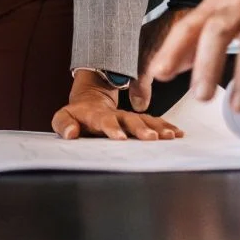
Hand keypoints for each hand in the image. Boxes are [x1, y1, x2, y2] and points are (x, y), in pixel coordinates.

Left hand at [52, 71, 182, 139]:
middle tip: (152, 138)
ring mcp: (128, 117)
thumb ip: (64, 124)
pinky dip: (165, 127)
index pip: (105, 121)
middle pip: (130, 120)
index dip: (112, 128)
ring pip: (145, 120)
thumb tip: (71, 134)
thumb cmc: (76, 115)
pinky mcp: (138, 120)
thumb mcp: (63, 118)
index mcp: (96, 115)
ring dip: (158, 128)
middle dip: (141, 129)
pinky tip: (177, 133)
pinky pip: (154, 122)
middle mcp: (116, 115)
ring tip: (170, 136)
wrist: (91, 100)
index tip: (120, 138)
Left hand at [141, 0, 239, 119]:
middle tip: (201, 96)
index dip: (173, 49)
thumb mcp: (223, 5)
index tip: (159, 74)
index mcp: (219, 3)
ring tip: (239, 107)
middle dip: (208, 64)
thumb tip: (166, 67)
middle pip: (219, 31)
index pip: (190, 25)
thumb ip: (196, 37)